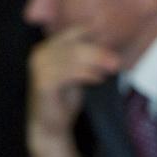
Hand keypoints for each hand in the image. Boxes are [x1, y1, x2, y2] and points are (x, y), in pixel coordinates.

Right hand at [26, 27, 119, 156]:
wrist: (49, 124)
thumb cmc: (64, 96)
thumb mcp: (77, 72)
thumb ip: (87, 56)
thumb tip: (109, 39)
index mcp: (47, 47)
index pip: (75, 32)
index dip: (96, 34)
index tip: (114, 40)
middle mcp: (40, 54)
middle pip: (75, 45)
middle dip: (100, 52)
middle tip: (117, 62)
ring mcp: (39, 68)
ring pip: (73, 57)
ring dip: (96, 62)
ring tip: (112, 70)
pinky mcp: (43, 82)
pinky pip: (69, 73)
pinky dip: (87, 74)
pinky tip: (99, 79)